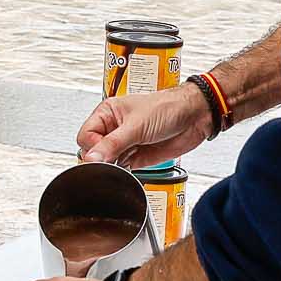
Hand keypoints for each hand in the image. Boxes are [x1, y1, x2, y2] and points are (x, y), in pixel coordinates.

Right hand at [77, 83, 212, 166]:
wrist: (194, 117)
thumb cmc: (167, 108)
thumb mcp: (136, 125)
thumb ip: (112, 144)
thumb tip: (91, 158)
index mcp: (107, 113)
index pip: (85, 135)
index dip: (92, 147)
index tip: (102, 155)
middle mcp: (113, 129)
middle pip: (93, 151)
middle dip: (102, 158)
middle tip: (114, 159)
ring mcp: (124, 144)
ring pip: (106, 162)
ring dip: (113, 165)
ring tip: (127, 159)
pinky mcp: (135, 157)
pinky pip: (120, 169)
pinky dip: (122, 172)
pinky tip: (130, 168)